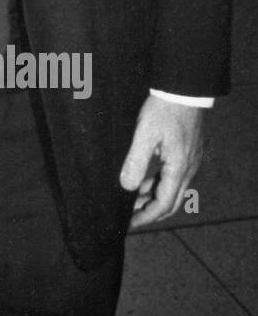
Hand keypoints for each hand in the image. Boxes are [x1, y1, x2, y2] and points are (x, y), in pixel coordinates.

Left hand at [119, 96, 204, 227]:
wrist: (184, 90)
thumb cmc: (164, 109)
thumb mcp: (145, 134)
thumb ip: (136, 161)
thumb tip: (126, 186)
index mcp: (179, 168)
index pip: (164, 204)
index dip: (146, 217)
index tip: (129, 224)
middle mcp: (188, 169)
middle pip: (171, 202)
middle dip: (150, 212)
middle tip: (129, 218)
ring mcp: (189, 161)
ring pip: (171, 189)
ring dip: (152, 198)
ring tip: (131, 201)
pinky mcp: (186, 153)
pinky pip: (172, 177)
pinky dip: (157, 184)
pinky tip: (143, 181)